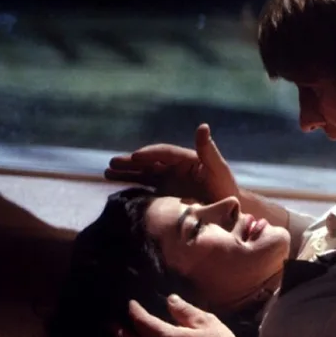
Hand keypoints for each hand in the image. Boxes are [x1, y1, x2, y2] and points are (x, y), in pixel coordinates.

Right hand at [105, 123, 239, 201]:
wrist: (229, 209)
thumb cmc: (226, 188)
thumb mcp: (218, 169)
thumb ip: (208, 151)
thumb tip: (203, 126)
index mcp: (186, 159)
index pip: (164, 153)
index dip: (150, 154)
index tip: (135, 157)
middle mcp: (175, 167)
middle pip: (149, 162)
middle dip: (131, 162)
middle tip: (112, 162)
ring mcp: (169, 180)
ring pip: (143, 174)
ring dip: (126, 172)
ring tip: (107, 172)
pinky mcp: (166, 193)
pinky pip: (146, 187)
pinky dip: (132, 186)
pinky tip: (117, 187)